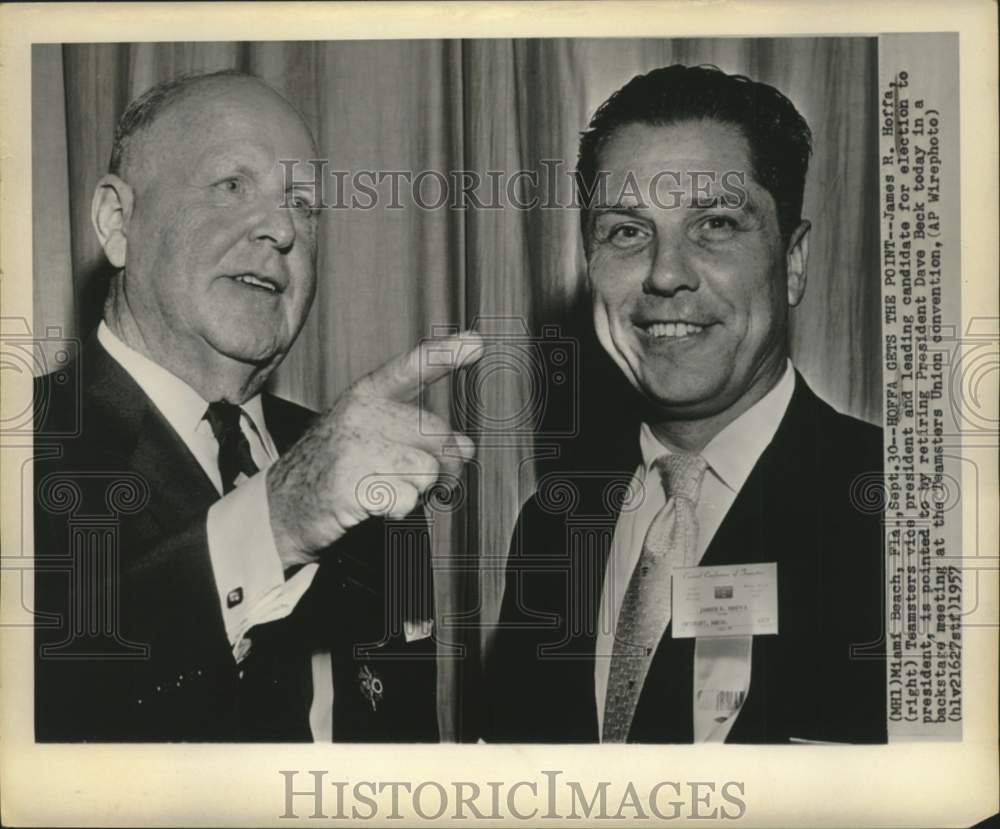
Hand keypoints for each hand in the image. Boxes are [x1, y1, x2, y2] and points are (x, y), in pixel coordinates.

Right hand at [266, 331, 483, 565]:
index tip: (476, 343)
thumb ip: (421, 434)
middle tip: (412, 477)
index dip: (446, 354)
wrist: (283, 504)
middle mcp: (362, 413)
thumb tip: (466, 447)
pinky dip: (397, 509)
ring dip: (417, 490)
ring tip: (385, 488)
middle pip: (438, 436)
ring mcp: (354, 446)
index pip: (412, 368)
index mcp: (367, 395)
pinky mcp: (351, 482)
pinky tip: (372, 503)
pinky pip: (407, 499)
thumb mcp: (374, 438)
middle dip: (441, 465)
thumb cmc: (336, 468)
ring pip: (428, 471)